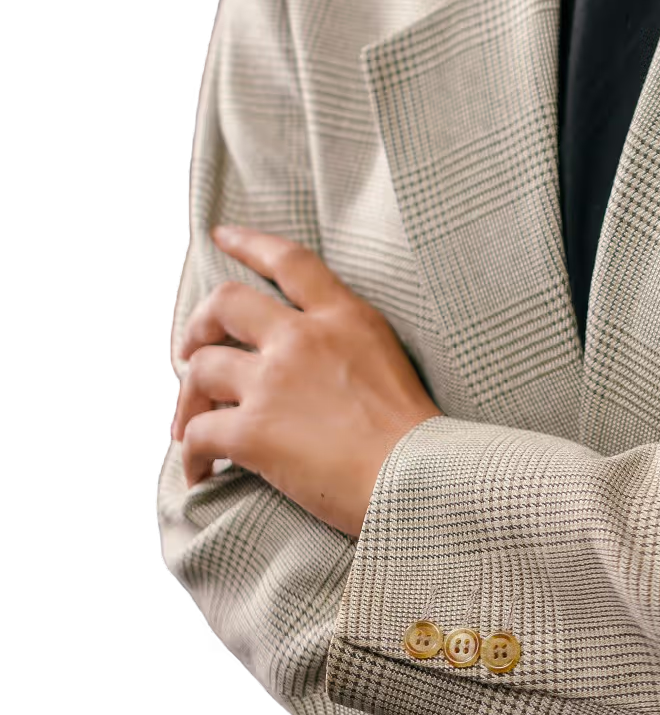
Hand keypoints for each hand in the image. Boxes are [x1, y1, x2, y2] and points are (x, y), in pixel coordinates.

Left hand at [169, 227, 442, 537]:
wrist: (418, 478)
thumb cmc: (413, 434)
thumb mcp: (388, 357)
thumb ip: (345, 341)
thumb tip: (306, 361)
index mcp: (344, 316)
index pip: (290, 261)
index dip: (250, 243)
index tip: (222, 235)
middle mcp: (303, 338)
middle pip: (226, 303)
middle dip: (198, 324)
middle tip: (189, 350)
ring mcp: (274, 382)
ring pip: (201, 368)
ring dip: (187, 399)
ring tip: (188, 425)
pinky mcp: (254, 431)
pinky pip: (199, 432)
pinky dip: (192, 454)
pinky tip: (202, 473)